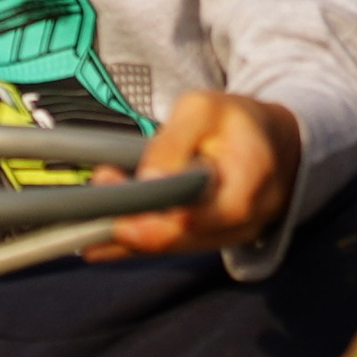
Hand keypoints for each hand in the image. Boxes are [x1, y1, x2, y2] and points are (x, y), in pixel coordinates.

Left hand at [87, 88, 299, 260]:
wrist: (273, 145)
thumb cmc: (236, 121)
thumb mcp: (204, 109)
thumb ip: (174, 141)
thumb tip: (145, 179)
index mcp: (251, 183)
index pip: (207, 212)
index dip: (163, 216)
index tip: (119, 206)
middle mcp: (243, 221)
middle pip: (183, 237)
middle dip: (133, 226)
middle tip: (93, 205)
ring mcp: (226, 237)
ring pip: (172, 247)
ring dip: (126, 238)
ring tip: (83, 228)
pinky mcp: (208, 241)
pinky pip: (169, 246)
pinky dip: (133, 245)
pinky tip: (96, 246)